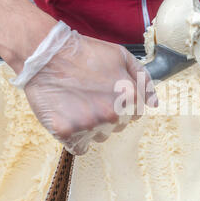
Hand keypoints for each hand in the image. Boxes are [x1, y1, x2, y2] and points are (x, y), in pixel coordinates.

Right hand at [15, 22, 157, 154]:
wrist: (46, 54)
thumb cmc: (85, 53)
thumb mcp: (121, 56)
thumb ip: (143, 80)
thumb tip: (154, 104)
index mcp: (129, 97)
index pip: (134, 114)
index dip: (120, 103)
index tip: (105, 93)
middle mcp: (112, 115)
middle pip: (117, 126)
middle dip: (106, 114)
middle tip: (89, 96)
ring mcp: (89, 125)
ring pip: (99, 137)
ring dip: (91, 126)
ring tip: (77, 104)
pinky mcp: (67, 133)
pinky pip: (79, 147)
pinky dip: (75, 138)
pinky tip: (69, 119)